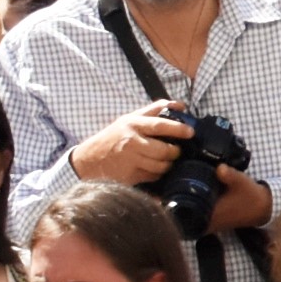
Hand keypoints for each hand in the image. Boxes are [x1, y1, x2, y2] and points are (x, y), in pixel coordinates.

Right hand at [74, 103, 193, 184]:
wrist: (89, 159)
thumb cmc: (114, 136)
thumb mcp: (130, 119)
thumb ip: (154, 111)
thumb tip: (180, 106)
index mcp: (133, 124)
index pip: (159, 125)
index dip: (178, 129)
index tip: (191, 132)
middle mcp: (131, 141)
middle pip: (163, 149)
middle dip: (175, 152)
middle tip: (178, 151)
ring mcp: (130, 160)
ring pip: (160, 165)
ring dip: (168, 164)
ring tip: (168, 160)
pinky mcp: (130, 176)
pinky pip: (153, 176)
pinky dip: (158, 173)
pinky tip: (155, 169)